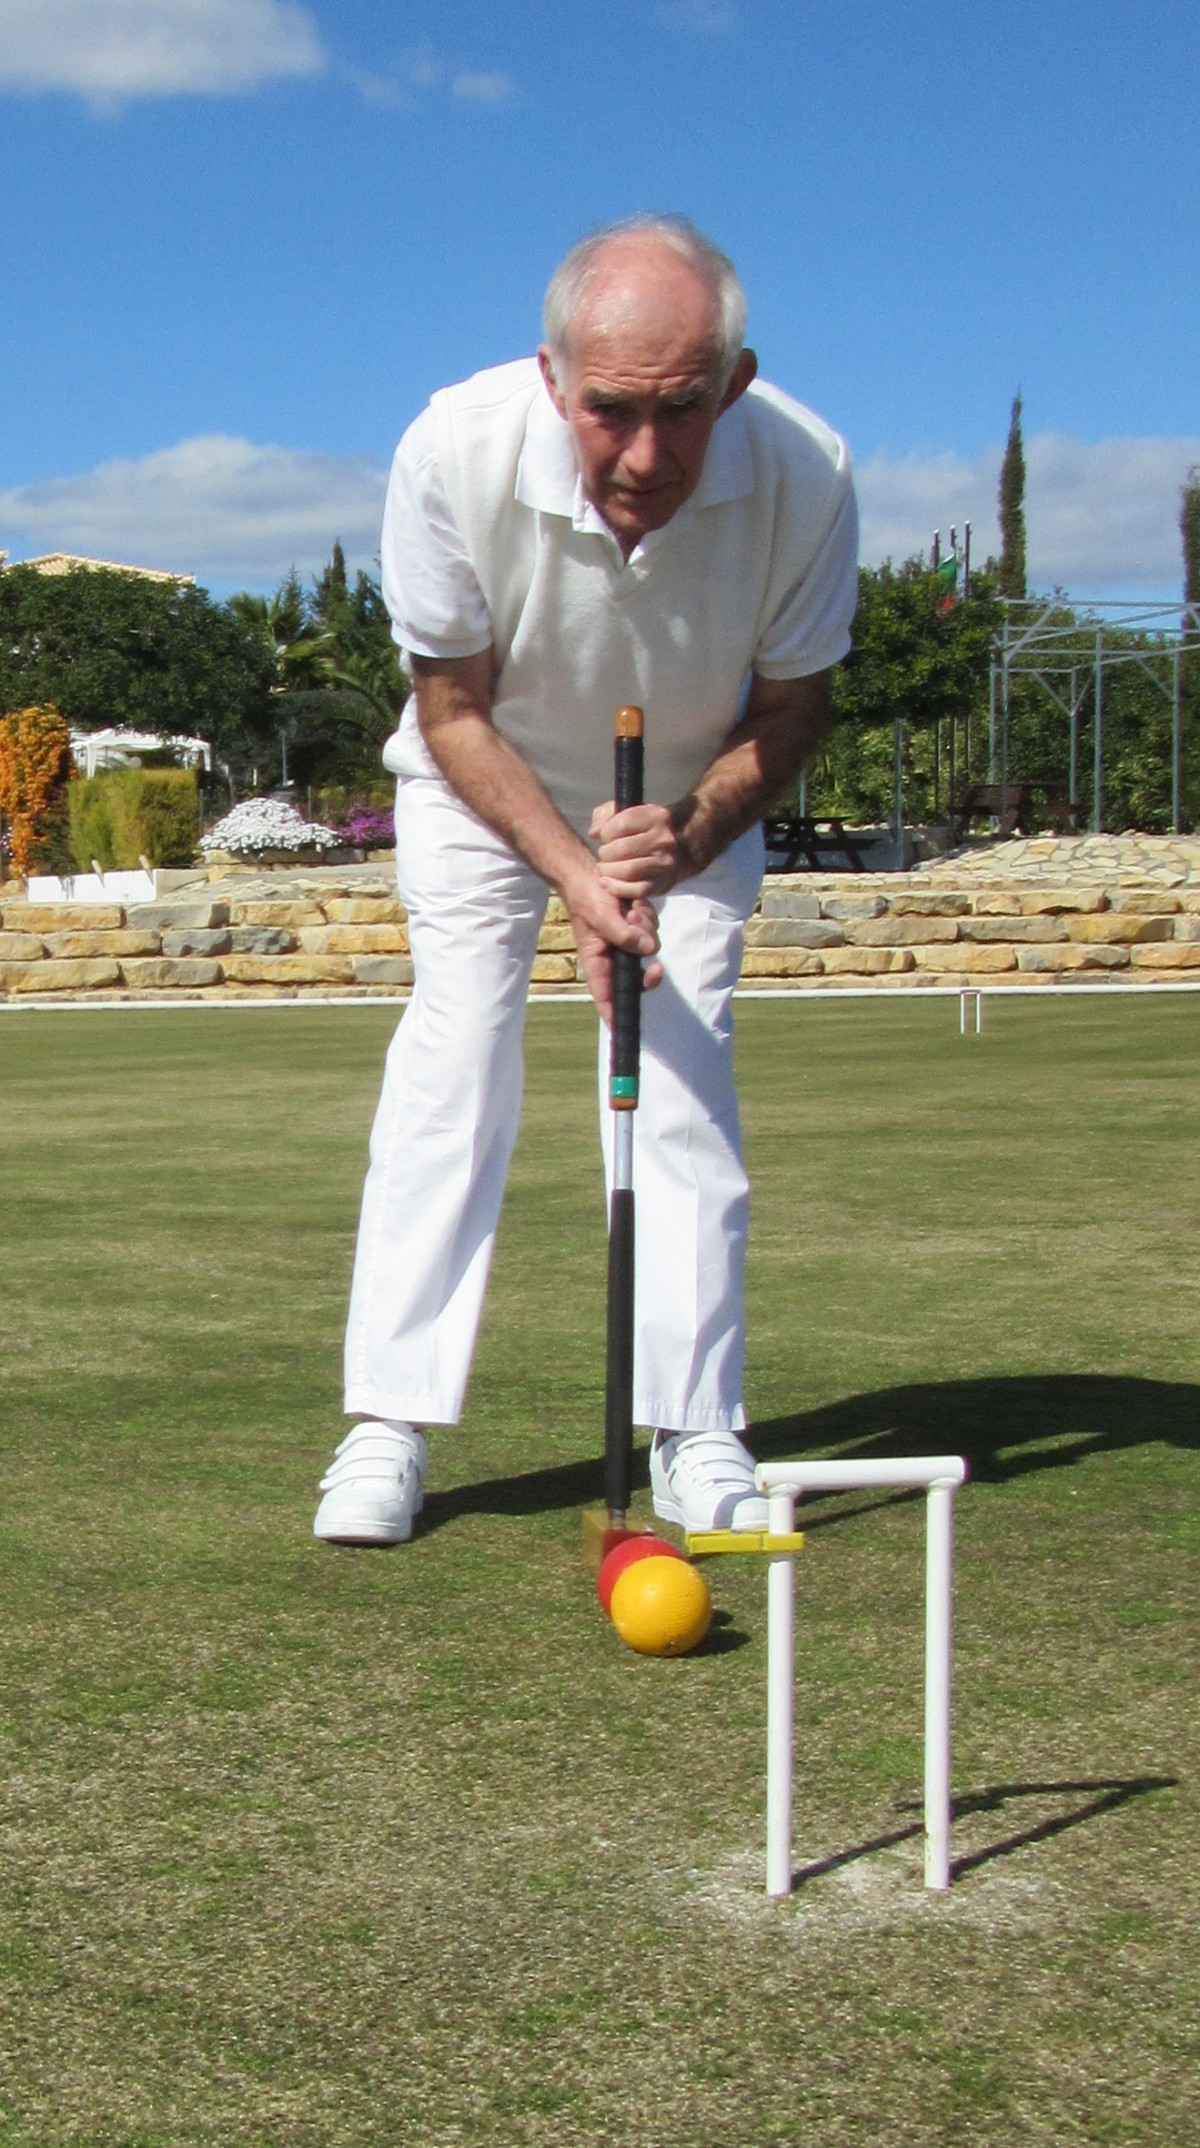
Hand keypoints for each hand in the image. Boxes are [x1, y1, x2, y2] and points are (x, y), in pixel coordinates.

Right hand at [559, 858, 662, 1024]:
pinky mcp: (637, 931)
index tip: (624, 1031)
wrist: (590, 875)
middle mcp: (614, 960)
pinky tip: (636, 906)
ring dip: (647, 930)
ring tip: (632, 912)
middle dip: (648, 971)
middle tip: (657, 969)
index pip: (606, 999)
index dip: (616, 1018)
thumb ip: (624, 935)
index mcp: (598, 965)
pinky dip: (649, 919)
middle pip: (639, 981)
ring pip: (650, 950)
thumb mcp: (602, 917)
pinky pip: (653, 932)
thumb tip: (649, 950)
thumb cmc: (587, 899)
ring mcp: (627, 945)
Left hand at [588, 800, 684, 898]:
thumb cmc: (640, 831)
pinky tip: (608, 882)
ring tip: (605, 868)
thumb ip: (604, 815)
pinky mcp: (660, 884)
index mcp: (656, 816)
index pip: (622, 824)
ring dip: (608, 871)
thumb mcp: (624, 813)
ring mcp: (664, 863)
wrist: (671, 852)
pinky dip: (616, 888)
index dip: (606, 832)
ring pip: (628, 870)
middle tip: (605, 855)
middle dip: (605, 854)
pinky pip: (636, 890)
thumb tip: (595, 833)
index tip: (606, 837)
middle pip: (622, 849)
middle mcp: (664, 839)